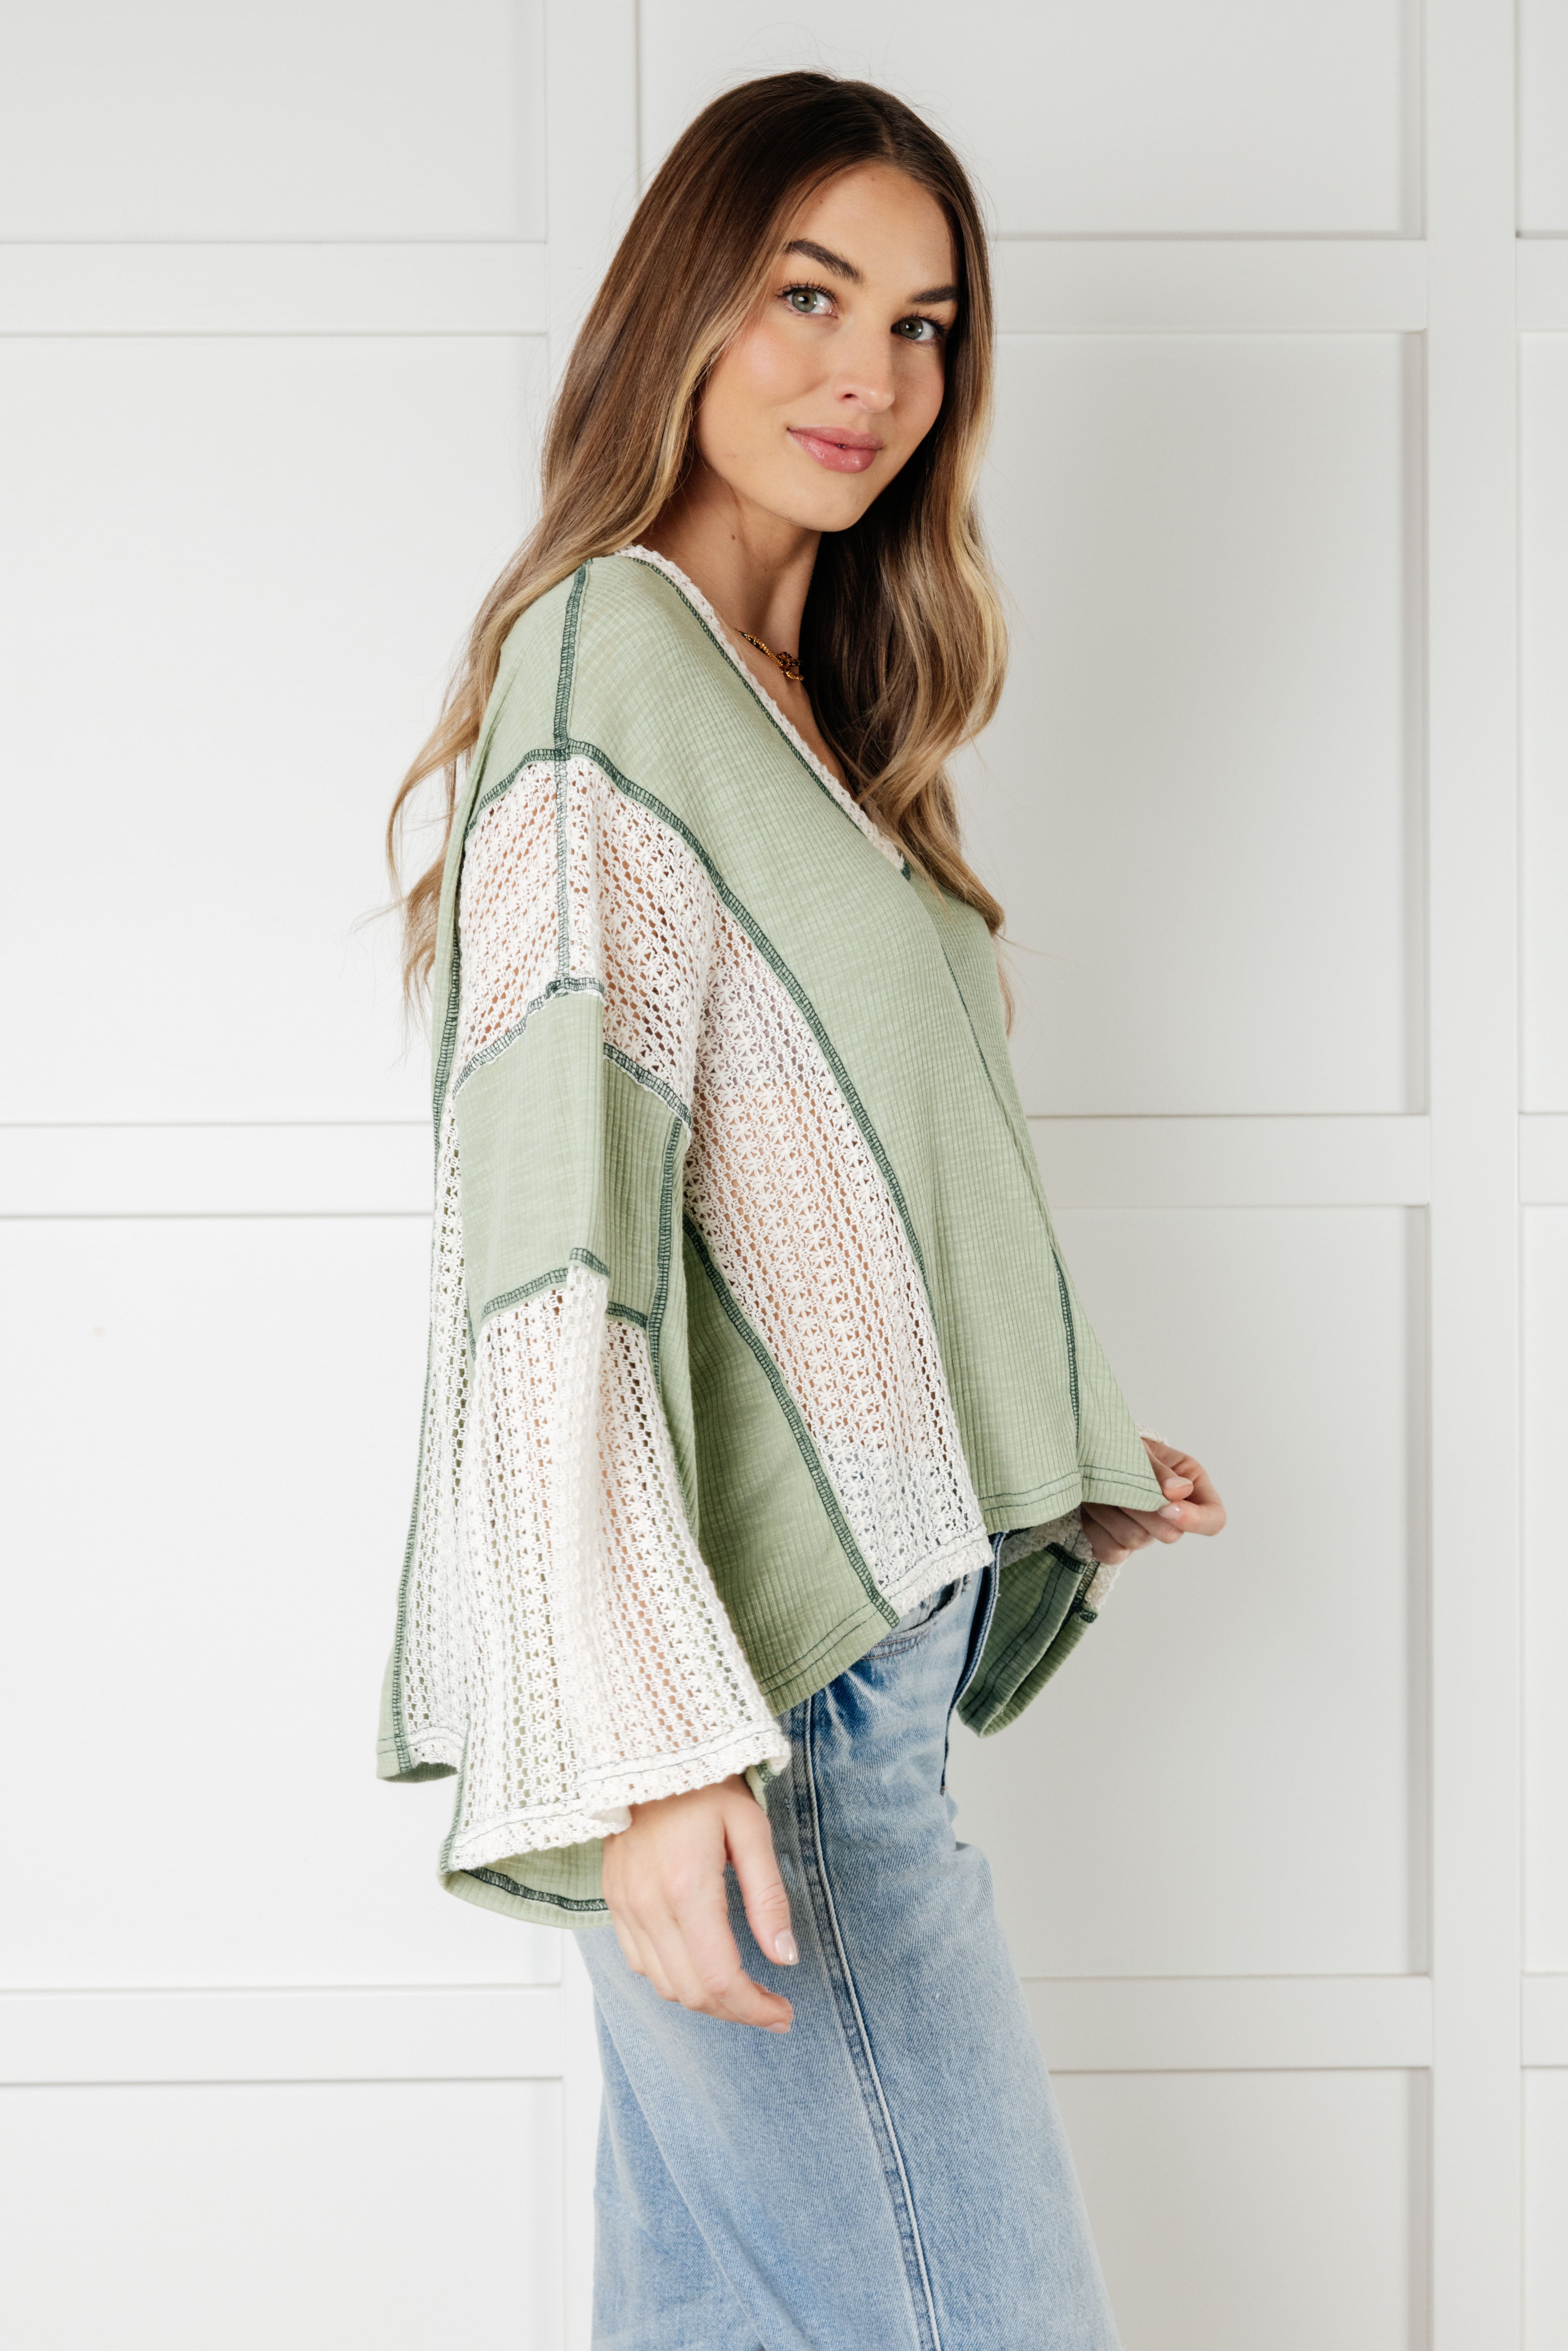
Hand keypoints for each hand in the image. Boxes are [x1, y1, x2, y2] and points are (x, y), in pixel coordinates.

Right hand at [601, 1774, 798, 2032]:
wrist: (648, 1755)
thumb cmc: (706, 1786)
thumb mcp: (751, 1830)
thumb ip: (768, 1897)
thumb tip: (785, 1957)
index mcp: (687, 1888)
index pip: (720, 1978)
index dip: (755, 2008)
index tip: (783, 2013)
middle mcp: (649, 1906)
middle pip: (692, 1992)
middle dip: (736, 2011)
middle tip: (771, 2007)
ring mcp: (625, 1907)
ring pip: (664, 1986)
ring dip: (706, 2000)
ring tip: (742, 1991)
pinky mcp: (614, 1902)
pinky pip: (640, 1964)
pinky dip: (674, 1978)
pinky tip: (701, 1965)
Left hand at [1080, 1437, 1226, 1567]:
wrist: (1088, 1451)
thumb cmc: (1120, 1443)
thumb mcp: (1140, 1447)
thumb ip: (1158, 1470)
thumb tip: (1180, 1490)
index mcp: (1191, 1484)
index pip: (1214, 1519)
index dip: (1194, 1520)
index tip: (1165, 1507)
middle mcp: (1173, 1514)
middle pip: (1170, 1534)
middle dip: (1140, 1510)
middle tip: (1117, 1483)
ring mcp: (1146, 1532)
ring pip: (1137, 1541)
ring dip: (1111, 1513)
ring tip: (1098, 1487)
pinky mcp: (1120, 1544)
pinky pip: (1112, 1552)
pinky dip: (1097, 1529)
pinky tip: (1091, 1508)